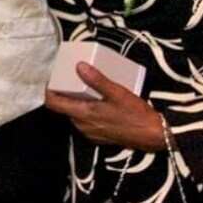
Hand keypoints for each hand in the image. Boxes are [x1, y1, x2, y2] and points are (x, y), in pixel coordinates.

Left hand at [44, 62, 164, 151]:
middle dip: (64, 94)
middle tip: (71, 79)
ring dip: (76, 102)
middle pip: (64, 108)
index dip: (49, 91)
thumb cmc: (135, 114)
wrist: (152, 136)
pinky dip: (86, 111)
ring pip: (74, 115)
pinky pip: (85, 122)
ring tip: (84, 88)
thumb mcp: (117, 93)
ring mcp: (90, 133)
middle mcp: (83, 125)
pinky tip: (97, 102)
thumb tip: (79, 66)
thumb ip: (97, 80)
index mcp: (84, 114)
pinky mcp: (99, 136)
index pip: (53, 104)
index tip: (52, 79)